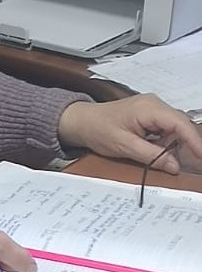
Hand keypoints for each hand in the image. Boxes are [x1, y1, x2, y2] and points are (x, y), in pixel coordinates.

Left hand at [58, 94, 201, 172]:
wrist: (81, 121)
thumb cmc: (98, 129)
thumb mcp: (124, 146)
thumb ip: (152, 156)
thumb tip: (175, 166)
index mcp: (149, 108)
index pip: (180, 124)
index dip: (195, 141)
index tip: (201, 158)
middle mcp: (154, 104)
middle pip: (181, 125)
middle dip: (185, 145)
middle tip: (183, 163)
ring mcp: (153, 108)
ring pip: (176, 128)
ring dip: (173, 144)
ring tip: (158, 155)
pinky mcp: (150, 115)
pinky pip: (167, 129)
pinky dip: (165, 141)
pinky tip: (154, 149)